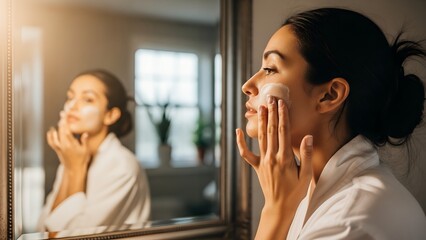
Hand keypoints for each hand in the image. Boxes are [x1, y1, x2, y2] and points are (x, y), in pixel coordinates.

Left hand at [46, 111, 90, 172]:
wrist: (74, 169)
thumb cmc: (81, 159)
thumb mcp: (85, 150)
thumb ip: (84, 141)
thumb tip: (85, 133)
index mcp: (71, 144)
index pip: (67, 130)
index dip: (66, 121)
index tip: (66, 115)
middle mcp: (63, 145)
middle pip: (60, 130)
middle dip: (62, 122)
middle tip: (63, 114)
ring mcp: (59, 147)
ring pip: (55, 135)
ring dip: (57, 127)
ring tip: (60, 121)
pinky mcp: (57, 149)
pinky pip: (51, 141)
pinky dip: (50, 135)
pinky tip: (51, 131)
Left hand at [236, 97, 312, 238]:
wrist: (280, 206)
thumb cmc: (295, 192)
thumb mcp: (306, 175)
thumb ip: (306, 155)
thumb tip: (308, 137)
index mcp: (285, 158)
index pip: (283, 132)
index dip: (283, 116)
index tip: (281, 103)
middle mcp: (272, 157)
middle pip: (271, 131)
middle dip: (271, 113)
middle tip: (270, 98)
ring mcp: (263, 161)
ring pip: (261, 137)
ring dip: (261, 121)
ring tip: (261, 108)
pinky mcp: (257, 166)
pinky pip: (247, 153)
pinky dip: (241, 142)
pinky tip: (238, 131)